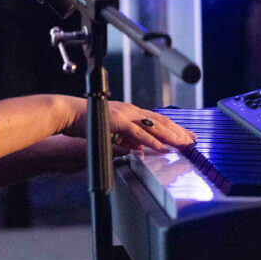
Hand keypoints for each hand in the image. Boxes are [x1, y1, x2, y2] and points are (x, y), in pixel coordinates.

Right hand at [62, 98, 196, 152]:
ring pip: (153, 125)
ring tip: (184, 144)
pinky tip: (161, 147)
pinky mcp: (116, 121)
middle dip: (178, 131)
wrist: (67, 113)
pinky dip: (151, 141)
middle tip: (193, 140)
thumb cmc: (84, 122)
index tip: (185, 136)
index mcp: (129, 112)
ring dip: (170, 136)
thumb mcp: (110, 134)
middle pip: (160, 121)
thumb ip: (124, 141)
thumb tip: (138, 149)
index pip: (156, 119)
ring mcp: (124, 114)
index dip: (172, 128)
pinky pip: (137, 133)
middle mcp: (130, 110)